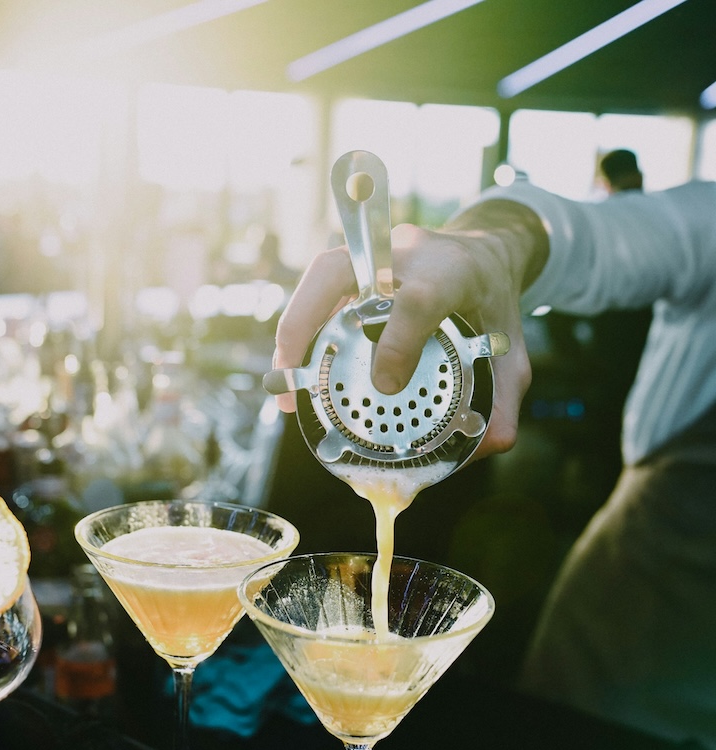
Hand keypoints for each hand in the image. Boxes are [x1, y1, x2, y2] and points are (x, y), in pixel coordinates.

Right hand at [272, 200, 547, 459]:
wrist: (486, 254)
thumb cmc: (494, 302)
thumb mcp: (514, 350)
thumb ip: (505, 395)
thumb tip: (488, 444)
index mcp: (452, 272)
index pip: (419, 300)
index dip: (396, 343)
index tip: (385, 386)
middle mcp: (406, 254)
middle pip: (339, 271)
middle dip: (304, 324)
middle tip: (290, 380)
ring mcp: (376, 254)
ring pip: (319, 278)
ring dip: (293, 330)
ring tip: (285, 384)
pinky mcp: (359, 263)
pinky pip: (319, 290)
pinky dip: (302, 327)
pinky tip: (297, 367)